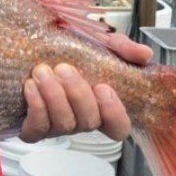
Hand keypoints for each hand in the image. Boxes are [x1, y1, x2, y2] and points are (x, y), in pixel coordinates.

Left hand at [19, 32, 153, 143]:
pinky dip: (36, 108)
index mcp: (101, 106)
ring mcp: (57, 127)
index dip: (114, 114)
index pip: (118, 128)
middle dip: (77, 94)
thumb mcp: (101, 45)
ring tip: (43, 71)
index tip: (103, 87)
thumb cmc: (69, 51)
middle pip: (89, 123)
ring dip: (54, 96)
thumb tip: (144, 54)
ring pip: (63, 125)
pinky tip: (32, 86)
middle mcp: (81, 120)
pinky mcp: (32, 129)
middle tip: (65, 68)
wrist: (31, 49)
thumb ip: (124, 49)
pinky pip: (36, 130)